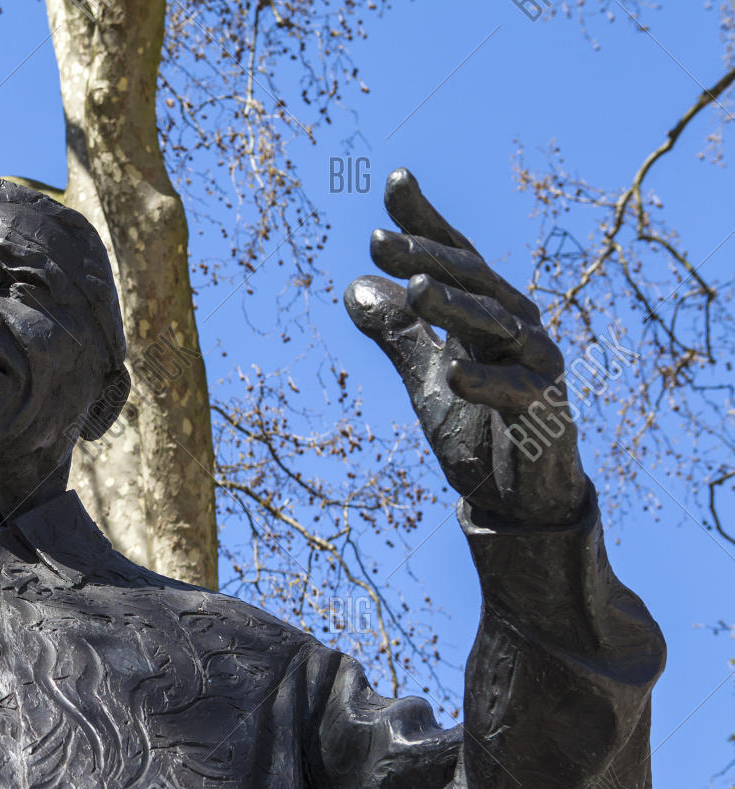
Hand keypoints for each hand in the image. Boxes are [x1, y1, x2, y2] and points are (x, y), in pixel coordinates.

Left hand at [345, 169, 588, 526]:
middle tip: (379, 240)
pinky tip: (455, 375)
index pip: (454, 256)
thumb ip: (398, 336)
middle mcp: (517, 327)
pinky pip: (514, 391)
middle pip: (471, 279)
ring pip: (495, 324)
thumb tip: (352, 286)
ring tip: (417, 291)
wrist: (522, 499)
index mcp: (486, 314)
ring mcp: (537, 365)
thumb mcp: (427, 381)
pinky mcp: (546, 410)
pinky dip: (486, 382)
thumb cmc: (480, 432)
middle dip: (427, 257)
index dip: (426, 219)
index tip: (395, 178)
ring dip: (456, 306)